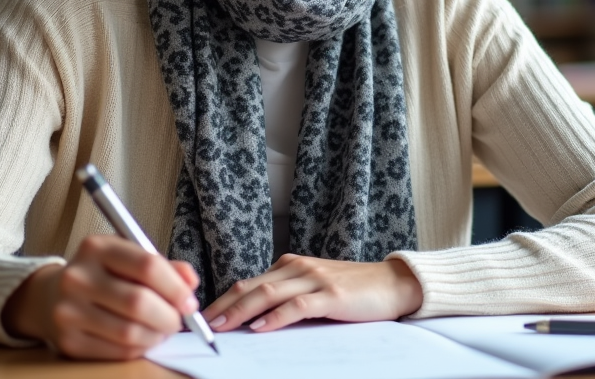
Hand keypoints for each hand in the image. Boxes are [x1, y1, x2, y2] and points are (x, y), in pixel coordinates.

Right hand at [1, 234, 200, 360]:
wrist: (49, 296)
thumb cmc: (100, 274)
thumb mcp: (127, 258)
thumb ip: (163, 267)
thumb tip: (190, 282)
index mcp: (96, 248)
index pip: (146, 266)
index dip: (175, 287)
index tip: (189, 301)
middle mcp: (78, 277)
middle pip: (138, 302)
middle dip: (169, 316)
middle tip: (178, 320)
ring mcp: (69, 311)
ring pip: (129, 332)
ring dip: (156, 335)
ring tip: (161, 330)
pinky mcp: (68, 341)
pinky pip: (117, 351)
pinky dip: (139, 348)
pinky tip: (143, 339)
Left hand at [202, 254, 423, 332]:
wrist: (393, 284)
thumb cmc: (353, 291)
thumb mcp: (315, 288)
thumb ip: (288, 296)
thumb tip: (253, 319)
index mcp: (291, 265)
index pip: (249, 283)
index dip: (223, 299)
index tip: (203, 317)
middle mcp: (298, 268)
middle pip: (251, 286)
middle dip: (223, 306)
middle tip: (202, 324)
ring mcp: (314, 279)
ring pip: (268, 294)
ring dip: (241, 312)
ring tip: (221, 327)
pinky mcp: (331, 295)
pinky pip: (297, 306)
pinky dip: (275, 318)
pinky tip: (260, 328)